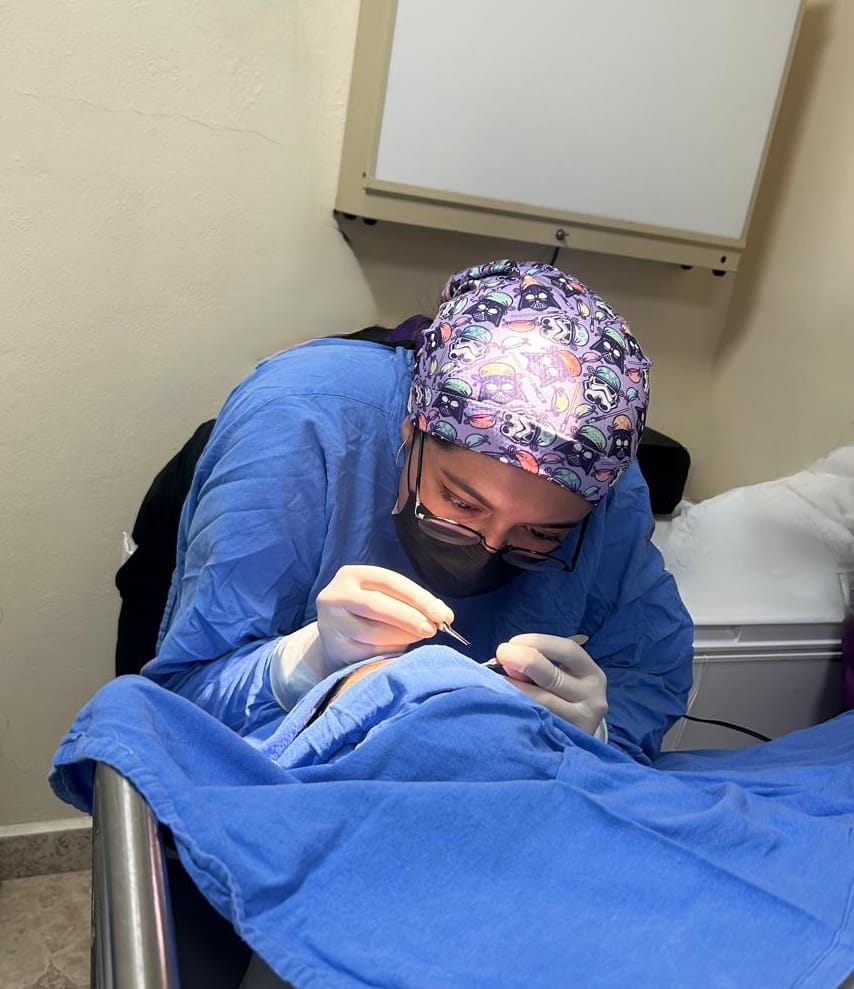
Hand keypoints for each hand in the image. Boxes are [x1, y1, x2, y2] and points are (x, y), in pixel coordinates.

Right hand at [315, 565, 453, 669]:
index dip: (418, 597)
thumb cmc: (366, 615)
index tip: (443, 613)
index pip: (389, 581)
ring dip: (403, 637)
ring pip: (374, 632)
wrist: (332, 641)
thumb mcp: (382, 598)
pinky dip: (390, 651)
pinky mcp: (333, 649)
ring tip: (419, 637)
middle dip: (411, 617)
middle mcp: (335, 596)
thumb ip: (408, 603)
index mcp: (350, 576)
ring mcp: (330, 624)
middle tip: (434, 629)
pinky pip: (369, 652)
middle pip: (377, 605)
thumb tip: (441, 614)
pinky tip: (399, 649)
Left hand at [493, 633, 606, 734]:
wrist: (574, 735)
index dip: (538, 642)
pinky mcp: (566, 741)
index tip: (512, 643)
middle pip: (552, 677)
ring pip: (542, 702)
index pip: (568, 650)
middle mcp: (593, 699)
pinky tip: (504, 704)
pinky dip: (517, 710)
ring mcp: (581, 724)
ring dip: (513, 688)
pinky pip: (536, 723)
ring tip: (495, 680)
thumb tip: (507, 660)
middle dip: (522, 661)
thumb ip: (538, 665)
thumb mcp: (559, 675)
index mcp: (592, 674)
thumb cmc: (560, 695)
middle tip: (500, 655)